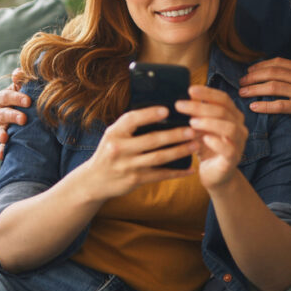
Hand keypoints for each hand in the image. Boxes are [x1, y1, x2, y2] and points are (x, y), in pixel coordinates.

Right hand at [0, 68, 28, 159]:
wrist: (36, 116)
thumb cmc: (30, 98)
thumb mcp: (28, 88)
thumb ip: (24, 79)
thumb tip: (19, 72)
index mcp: (5, 98)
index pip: (5, 96)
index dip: (14, 97)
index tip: (28, 101)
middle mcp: (0, 113)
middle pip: (0, 114)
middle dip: (11, 115)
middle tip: (24, 119)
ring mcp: (1, 128)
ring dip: (1, 134)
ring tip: (6, 138)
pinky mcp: (5, 143)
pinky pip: (0, 148)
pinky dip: (1, 151)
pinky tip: (3, 155)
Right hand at [78, 105, 197, 201]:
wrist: (94, 181)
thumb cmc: (110, 152)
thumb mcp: (113, 135)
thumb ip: (130, 126)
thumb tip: (161, 111)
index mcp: (114, 133)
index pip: (132, 120)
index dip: (149, 114)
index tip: (167, 110)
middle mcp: (119, 149)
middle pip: (151, 140)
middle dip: (174, 135)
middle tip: (192, 129)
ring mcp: (127, 166)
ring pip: (158, 157)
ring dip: (179, 151)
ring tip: (195, 144)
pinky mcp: (134, 180)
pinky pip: (160, 175)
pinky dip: (177, 172)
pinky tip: (190, 169)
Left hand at [176, 85, 247, 191]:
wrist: (214, 175)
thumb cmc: (207, 148)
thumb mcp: (200, 127)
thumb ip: (197, 112)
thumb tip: (185, 94)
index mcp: (232, 116)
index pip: (223, 99)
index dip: (207, 93)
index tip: (190, 90)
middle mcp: (239, 127)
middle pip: (223, 111)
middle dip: (201, 107)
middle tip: (180, 105)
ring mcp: (238, 143)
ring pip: (229, 127)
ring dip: (209, 122)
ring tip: (191, 122)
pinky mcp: (233, 159)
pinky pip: (229, 149)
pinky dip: (216, 142)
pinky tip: (204, 139)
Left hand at [238, 57, 290, 137]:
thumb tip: (283, 79)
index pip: (279, 63)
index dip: (261, 65)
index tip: (250, 71)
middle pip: (272, 72)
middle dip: (253, 76)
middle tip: (241, 82)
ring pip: (273, 86)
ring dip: (254, 89)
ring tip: (242, 93)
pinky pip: (280, 105)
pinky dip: (265, 105)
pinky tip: (254, 107)